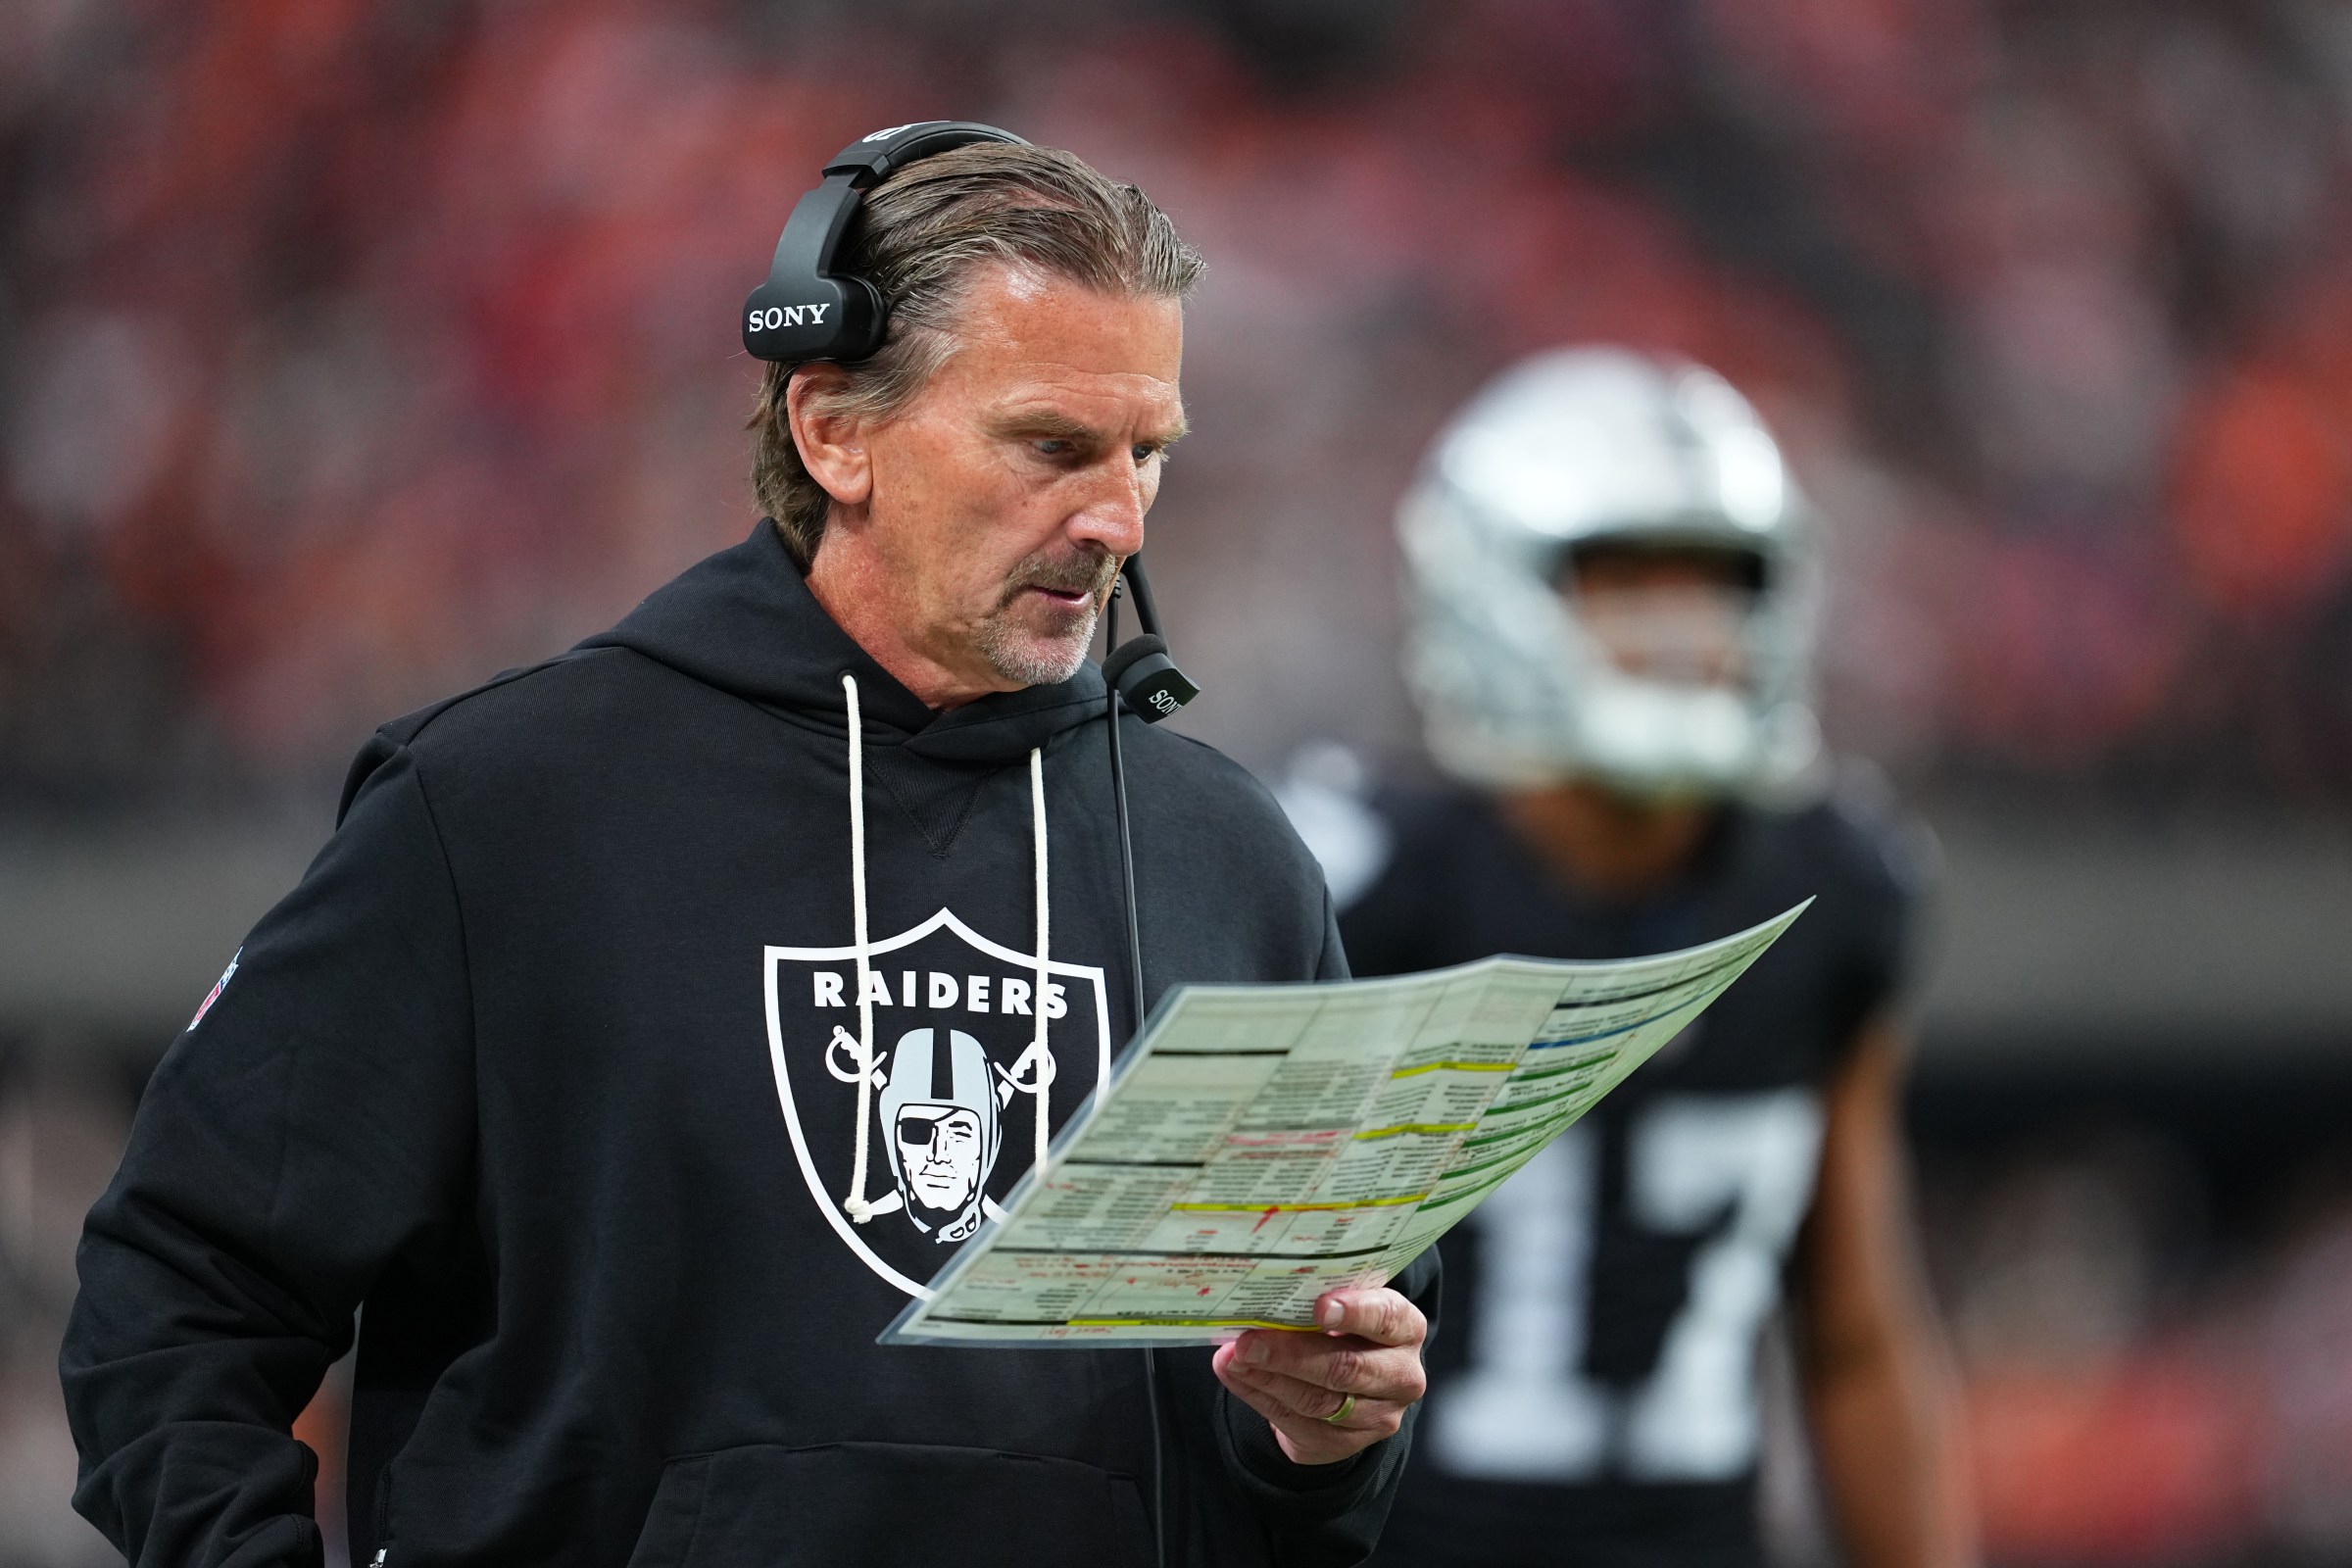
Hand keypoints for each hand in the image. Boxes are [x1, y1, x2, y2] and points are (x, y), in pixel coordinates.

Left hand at [1211, 1286, 1428, 1464]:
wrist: (1355, 1386)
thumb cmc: (1347, 1330)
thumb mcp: (1350, 1307)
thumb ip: (1321, 1301)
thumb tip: (1266, 1295)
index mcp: (1406, 1329)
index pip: (1387, 1318)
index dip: (1355, 1312)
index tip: (1319, 1306)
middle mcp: (1401, 1375)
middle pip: (1346, 1367)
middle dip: (1291, 1354)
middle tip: (1249, 1341)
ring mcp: (1377, 1416)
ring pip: (1317, 1400)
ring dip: (1267, 1377)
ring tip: (1233, 1357)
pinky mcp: (1345, 1443)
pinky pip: (1296, 1421)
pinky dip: (1258, 1395)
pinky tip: (1236, 1375)